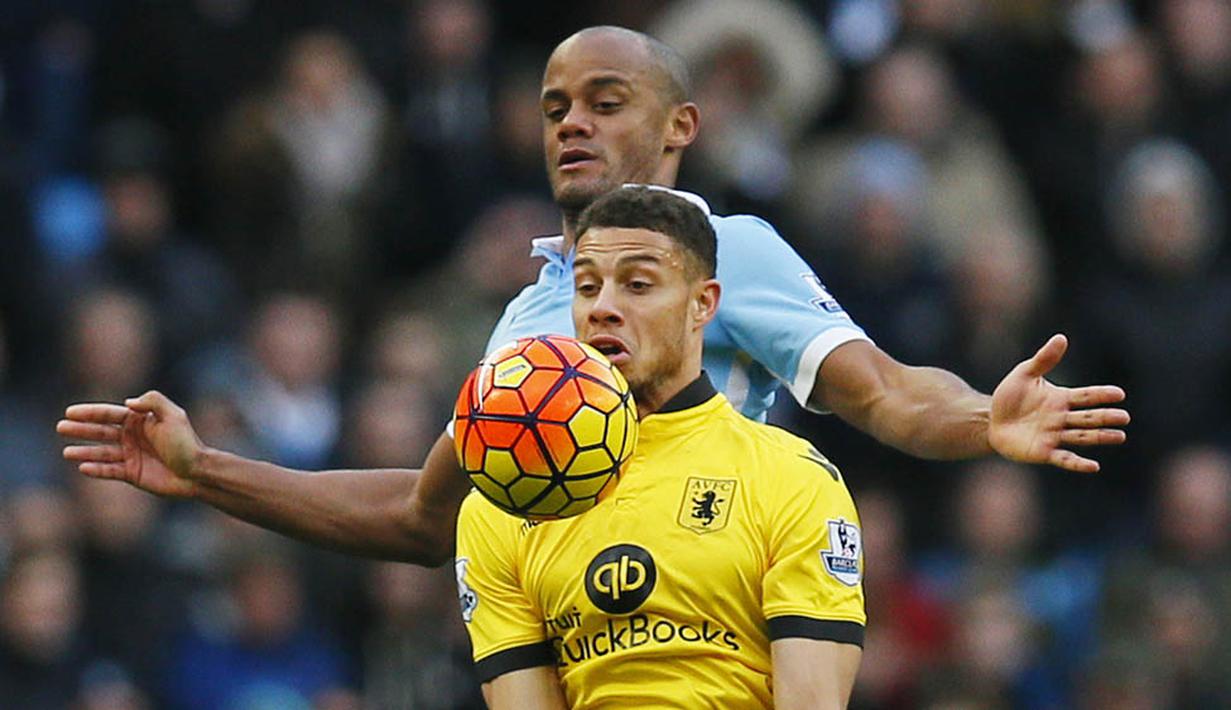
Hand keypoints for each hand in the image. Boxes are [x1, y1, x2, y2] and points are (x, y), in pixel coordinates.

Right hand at [57, 390, 203, 497]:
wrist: (196, 472)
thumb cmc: (186, 443)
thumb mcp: (173, 415)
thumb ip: (152, 401)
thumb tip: (127, 402)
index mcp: (141, 420)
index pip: (110, 414)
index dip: (89, 413)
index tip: (69, 412)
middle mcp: (133, 436)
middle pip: (101, 431)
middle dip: (81, 430)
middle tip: (60, 428)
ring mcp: (131, 455)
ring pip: (101, 452)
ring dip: (84, 452)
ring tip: (67, 453)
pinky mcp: (131, 473)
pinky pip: (109, 470)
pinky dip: (96, 469)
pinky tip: (83, 468)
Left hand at [989, 334, 1128, 472]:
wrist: (990, 421)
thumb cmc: (1009, 397)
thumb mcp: (1024, 374)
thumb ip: (1043, 359)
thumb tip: (1061, 338)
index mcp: (1061, 398)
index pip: (1086, 396)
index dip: (1101, 395)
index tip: (1119, 394)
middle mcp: (1062, 418)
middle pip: (1089, 418)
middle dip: (1106, 417)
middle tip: (1124, 417)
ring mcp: (1054, 436)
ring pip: (1082, 436)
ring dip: (1100, 437)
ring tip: (1119, 436)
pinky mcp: (1044, 452)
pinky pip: (1064, 458)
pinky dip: (1078, 464)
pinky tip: (1094, 466)